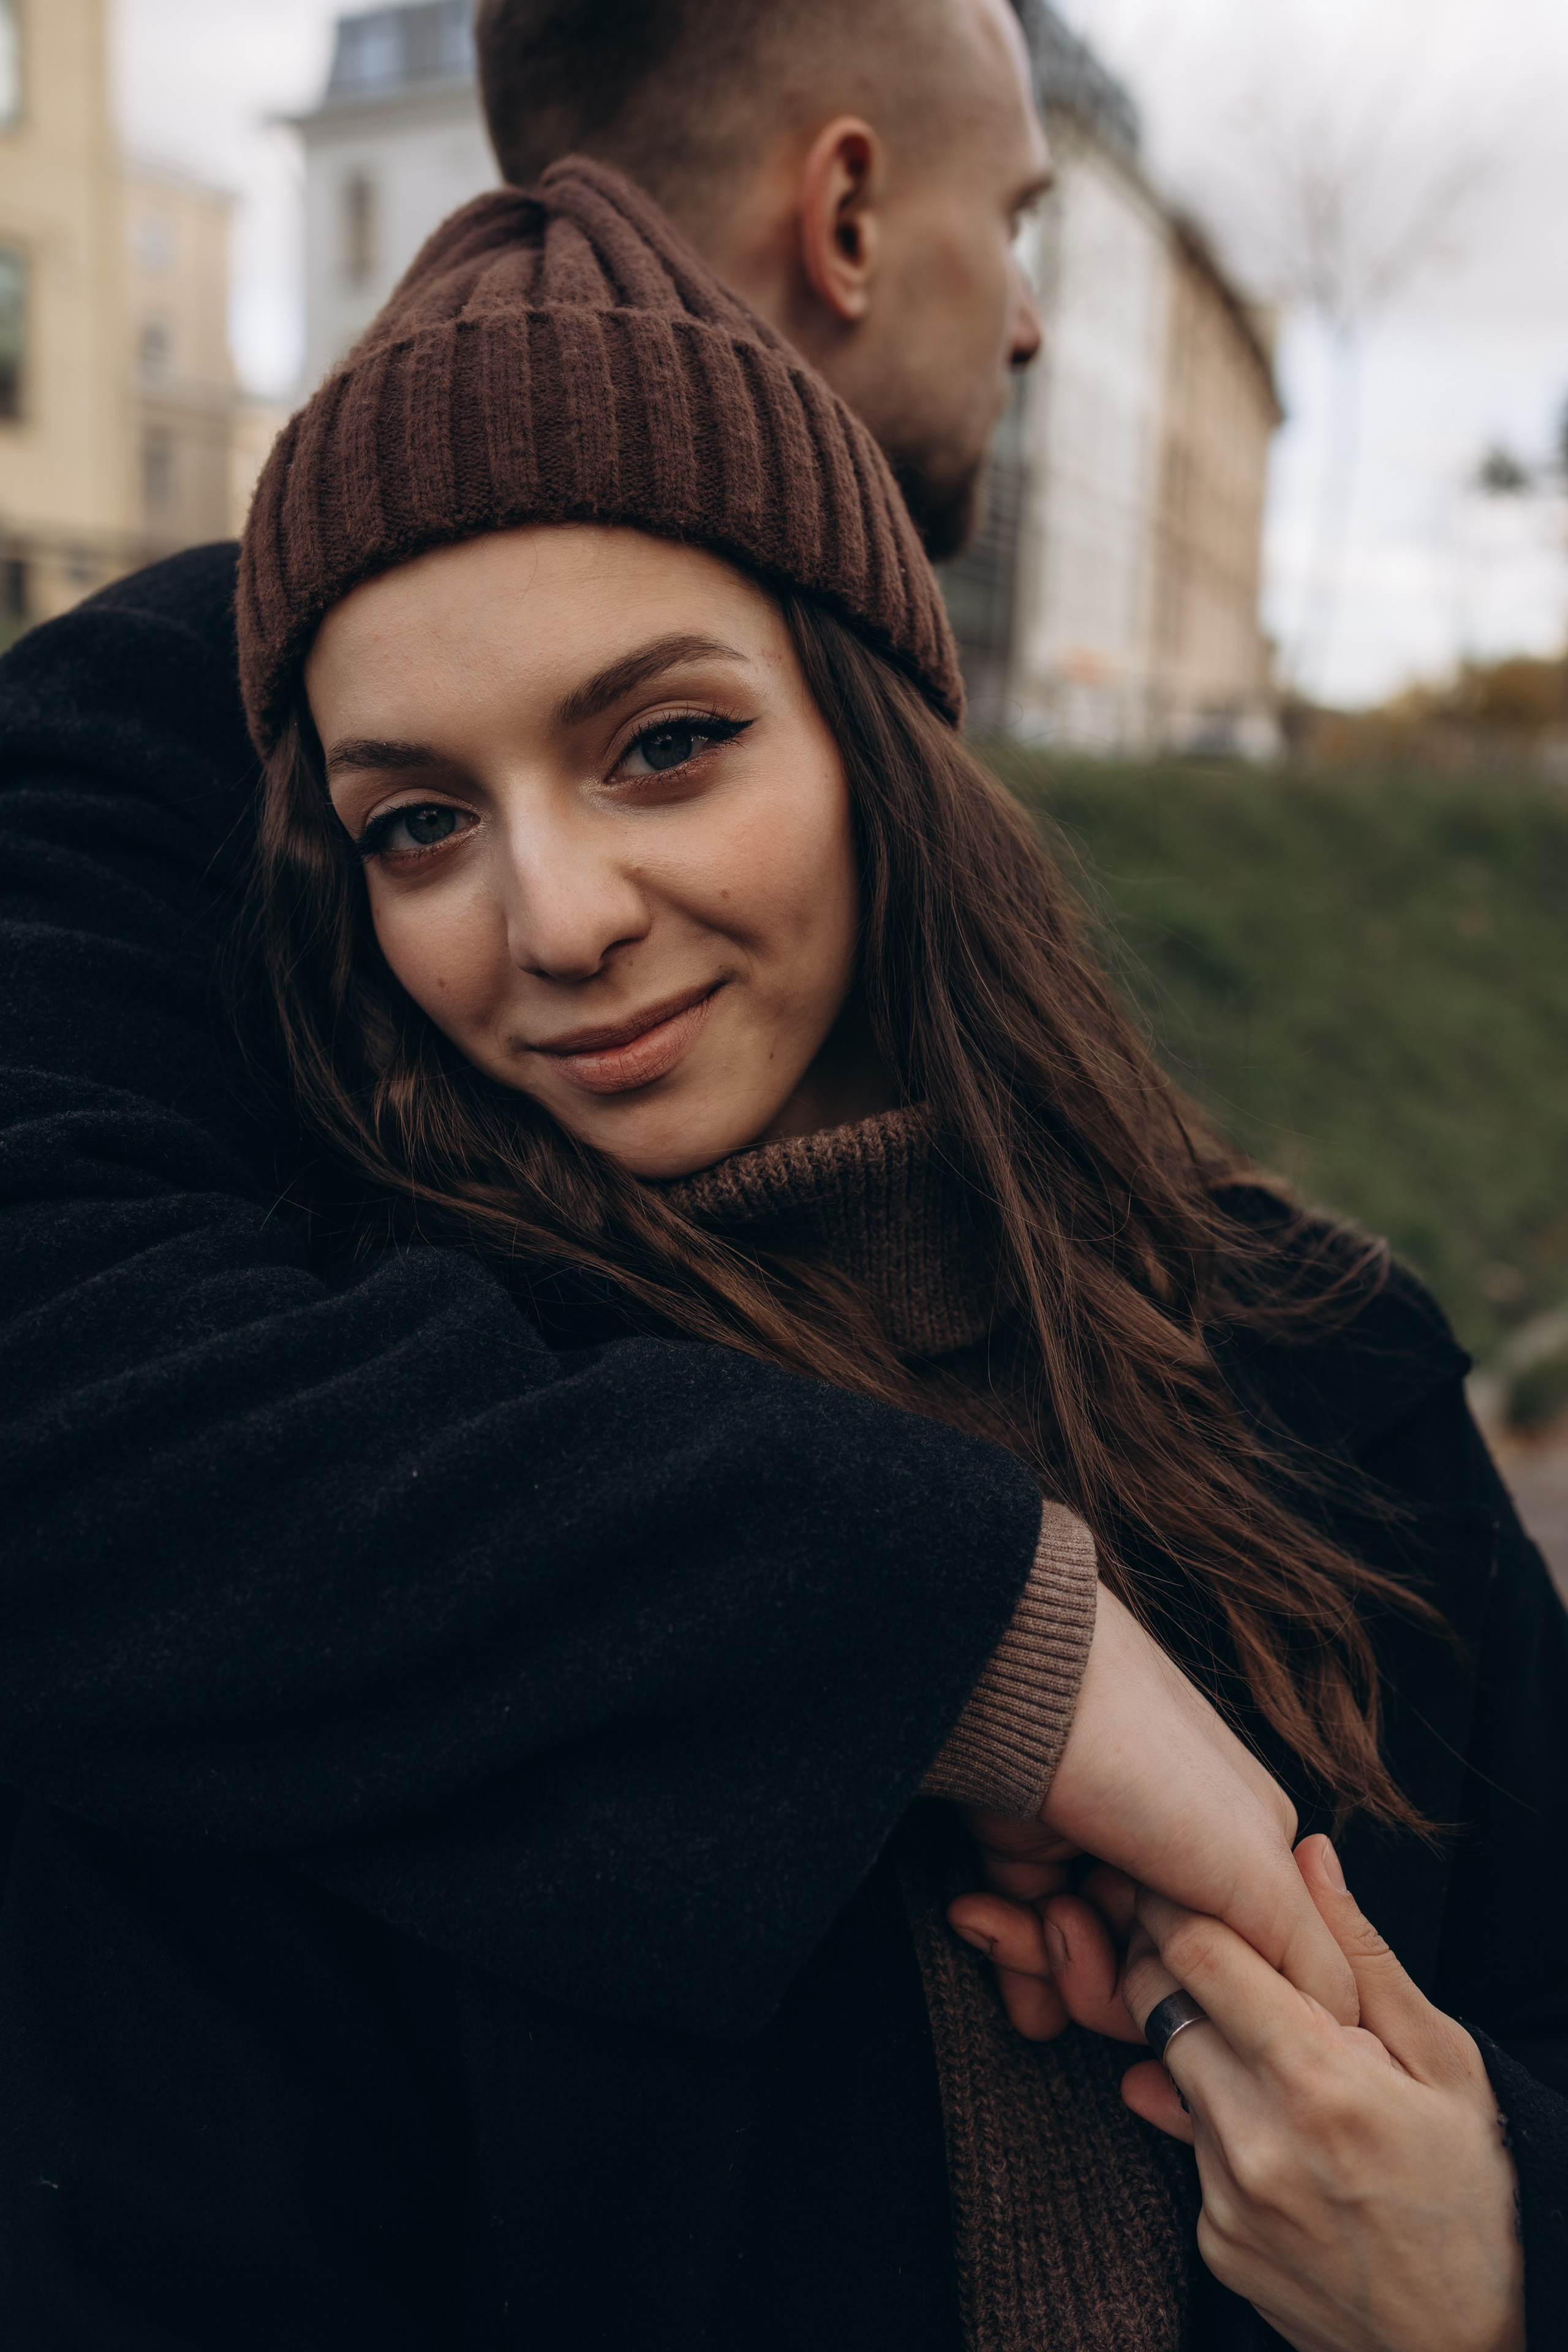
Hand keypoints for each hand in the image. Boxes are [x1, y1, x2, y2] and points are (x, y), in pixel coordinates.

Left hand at [949, 1583, 1357, 2030]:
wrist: (1017, 1695)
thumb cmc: (1147, 1770)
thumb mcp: (1254, 1867)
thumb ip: (1308, 1957)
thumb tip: (1334, 2025)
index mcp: (1251, 1856)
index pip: (1237, 1980)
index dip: (1199, 2002)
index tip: (1163, 1980)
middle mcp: (1179, 1860)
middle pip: (1157, 1988)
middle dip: (1111, 1986)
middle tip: (1075, 1924)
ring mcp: (1103, 1856)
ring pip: (1089, 1974)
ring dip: (1054, 1966)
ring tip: (1038, 1911)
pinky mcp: (1032, 1853)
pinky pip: (1030, 1947)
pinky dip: (1012, 1956)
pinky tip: (981, 1922)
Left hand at [1118, 1836, 1523, 2351]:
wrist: (1473, 2347)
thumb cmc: (1475, 2192)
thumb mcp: (1445, 2062)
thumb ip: (1361, 1956)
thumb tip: (1308, 1855)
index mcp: (1318, 2080)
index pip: (1197, 1954)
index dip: (1177, 1903)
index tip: (1179, 1881)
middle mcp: (1257, 2141)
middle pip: (1156, 2004)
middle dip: (1164, 1959)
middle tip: (1199, 1943)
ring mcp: (1227, 2200)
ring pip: (1166, 2074)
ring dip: (1195, 2046)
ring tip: (1257, 2047)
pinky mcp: (1214, 2244)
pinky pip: (1189, 2152)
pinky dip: (1217, 2126)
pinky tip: (1274, 2134)